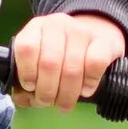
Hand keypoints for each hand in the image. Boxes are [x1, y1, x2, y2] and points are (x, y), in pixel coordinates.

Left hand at [10, 12, 125, 109]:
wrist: (95, 37)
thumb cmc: (60, 55)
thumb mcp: (37, 61)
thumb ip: (24, 81)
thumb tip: (23, 98)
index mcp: (36, 28)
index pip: (26, 48)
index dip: (27, 73)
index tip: (30, 87)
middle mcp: (58, 25)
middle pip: (49, 63)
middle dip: (46, 91)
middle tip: (47, 102)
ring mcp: (82, 31)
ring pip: (72, 69)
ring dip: (66, 94)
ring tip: (63, 104)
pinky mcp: (104, 41)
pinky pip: (95, 64)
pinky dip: (89, 83)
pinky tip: (85, 91)